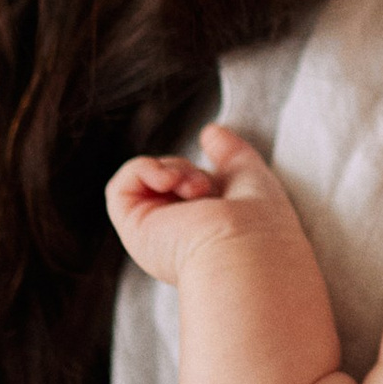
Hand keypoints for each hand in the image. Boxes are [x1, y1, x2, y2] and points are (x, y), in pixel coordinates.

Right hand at [105, 123, 288, 283]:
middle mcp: (179, 237)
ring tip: (194, 189)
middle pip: (170, 179)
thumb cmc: (260, 223)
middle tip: (206, 188)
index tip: (216, 153)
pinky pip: (122, 186)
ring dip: (172, 170)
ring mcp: (156, 235)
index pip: (191, 189)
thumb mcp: (251, 175)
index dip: (200, 172)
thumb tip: (210, 131)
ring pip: (149, 180)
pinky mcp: (134, 230)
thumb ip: (231, 153)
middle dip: (190, 170)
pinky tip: (168, 181)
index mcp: (205, 230)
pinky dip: (144, 170)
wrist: (247, 252)